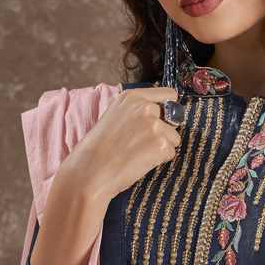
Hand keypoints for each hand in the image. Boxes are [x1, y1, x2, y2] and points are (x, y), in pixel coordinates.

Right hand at [65, 85, 182, 204]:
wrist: (90, 171)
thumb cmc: (98, 148)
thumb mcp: (113, 115)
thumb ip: (134, 110)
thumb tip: (155, 111)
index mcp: (132, 97)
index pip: (167, 94)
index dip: (167, 108)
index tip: (164, 117)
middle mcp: (146, 108)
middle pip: (172, 119)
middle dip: (162, 131)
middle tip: (140, 143)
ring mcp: (155, 125)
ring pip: (173, 138)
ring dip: (161, 147)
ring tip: (138, 154)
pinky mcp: (161, 144)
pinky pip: (170, 152)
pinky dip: (159, 159)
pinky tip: (141, 161)